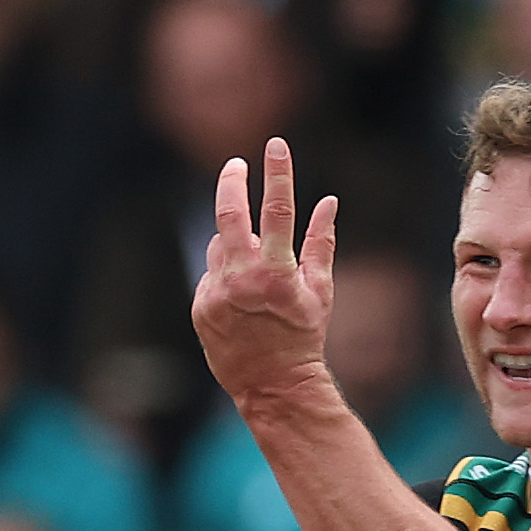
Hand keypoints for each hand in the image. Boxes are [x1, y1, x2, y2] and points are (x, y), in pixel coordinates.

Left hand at [192, 136, 337, 413]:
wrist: (272, 385)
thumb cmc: (303, 337)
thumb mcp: (320, 292)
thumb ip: (321, 243)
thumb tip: (329, 202)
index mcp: (277, 273)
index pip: (278, 210)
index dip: (278, 173)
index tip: (276, 145)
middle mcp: (243, 279)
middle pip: (231, 212)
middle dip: (233, 181)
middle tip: (236, 164)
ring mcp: (217, 292)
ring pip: (221, 246)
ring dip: (237, 248)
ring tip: (256, 278)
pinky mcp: (201, 306)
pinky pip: (212, 274)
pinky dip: (226, 277)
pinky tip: (241, 304)